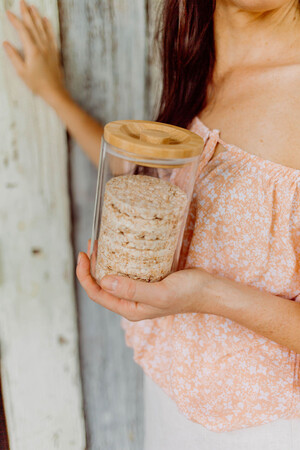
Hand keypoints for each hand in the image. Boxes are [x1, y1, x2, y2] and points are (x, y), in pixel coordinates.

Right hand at [3, 0, 64, 101]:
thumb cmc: (37, 83)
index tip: (9, 12)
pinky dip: (48, 26)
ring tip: (32, 6)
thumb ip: (14, 56)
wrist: (54, 90)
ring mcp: (49, 48)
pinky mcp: (54, 52)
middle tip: (22, 1)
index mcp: (32, 50)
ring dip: (36, 16)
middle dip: (26, 12)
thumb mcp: (21, 71)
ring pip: (42, 28)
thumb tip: (6, 43)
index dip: (15, 20)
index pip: (22, 30)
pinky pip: (51, 36)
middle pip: (33, 25)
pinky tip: (46, 20)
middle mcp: (41, 46)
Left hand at [76, 243, 213, 320]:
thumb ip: (132, 290)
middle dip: (91, 267)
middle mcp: (131, 302)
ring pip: (113, 278)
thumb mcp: (160, 292)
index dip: (85, 276)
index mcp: (130, 309)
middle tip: (92, 244)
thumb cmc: (188, 293)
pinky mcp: (147, 281)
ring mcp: (139, 292)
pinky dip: (118, 260)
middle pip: (102, 286)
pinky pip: (126, 272)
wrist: (209, 290)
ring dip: (103, 262)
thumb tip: (103, 281)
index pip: (98, 294)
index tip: (83, 255)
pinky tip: (119, 248)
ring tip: (100, 243)